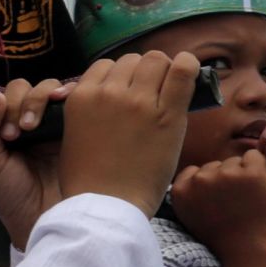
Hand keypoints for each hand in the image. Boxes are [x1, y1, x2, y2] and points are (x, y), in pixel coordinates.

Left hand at [0, 76, 72, 248]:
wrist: (48, 222)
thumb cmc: (16, 198)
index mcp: (7, 128)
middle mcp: (32, 121)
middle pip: (23, 89)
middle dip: (14, 103)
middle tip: (12, 134)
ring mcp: (57, 123)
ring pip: (48, 89)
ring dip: (36, 99)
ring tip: (30, 126)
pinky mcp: (80, 128)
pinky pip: (75, 100)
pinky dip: (67, 92)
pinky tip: (62, 99)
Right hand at [57, 50, 198, 218]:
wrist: (108, 206)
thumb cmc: (90, 179)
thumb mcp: (75, 134)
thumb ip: (91, 110)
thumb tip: (112, 95)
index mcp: (81, 96)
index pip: (105, 66)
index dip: (120, 77)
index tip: (129, 92)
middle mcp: (108, 92)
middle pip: (132, 60)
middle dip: (142, 73)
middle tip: (152, 94)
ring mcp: (138, 102)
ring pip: (155, 60)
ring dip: (164, 71)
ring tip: (170, 90)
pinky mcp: (166, 115)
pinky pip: (182, 72)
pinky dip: (188, 66)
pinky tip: (190, 70)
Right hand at [171, 149, 265, 266]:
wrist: (252, 251)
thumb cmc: (224, 237)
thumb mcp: (192, 215)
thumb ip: (190, 192)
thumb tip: (196, 174)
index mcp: (182, 190)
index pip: (194, 171)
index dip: (208, 184)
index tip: (217, 200)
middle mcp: (200, 179)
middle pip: (215, 165)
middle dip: (224, 178)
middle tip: (234, 202)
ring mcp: (226, 174)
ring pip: (234, 161)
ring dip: (241, 174)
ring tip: (248, 198)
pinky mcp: (252, 173)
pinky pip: (254, 156)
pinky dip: (259, 168)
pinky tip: (259, 186)